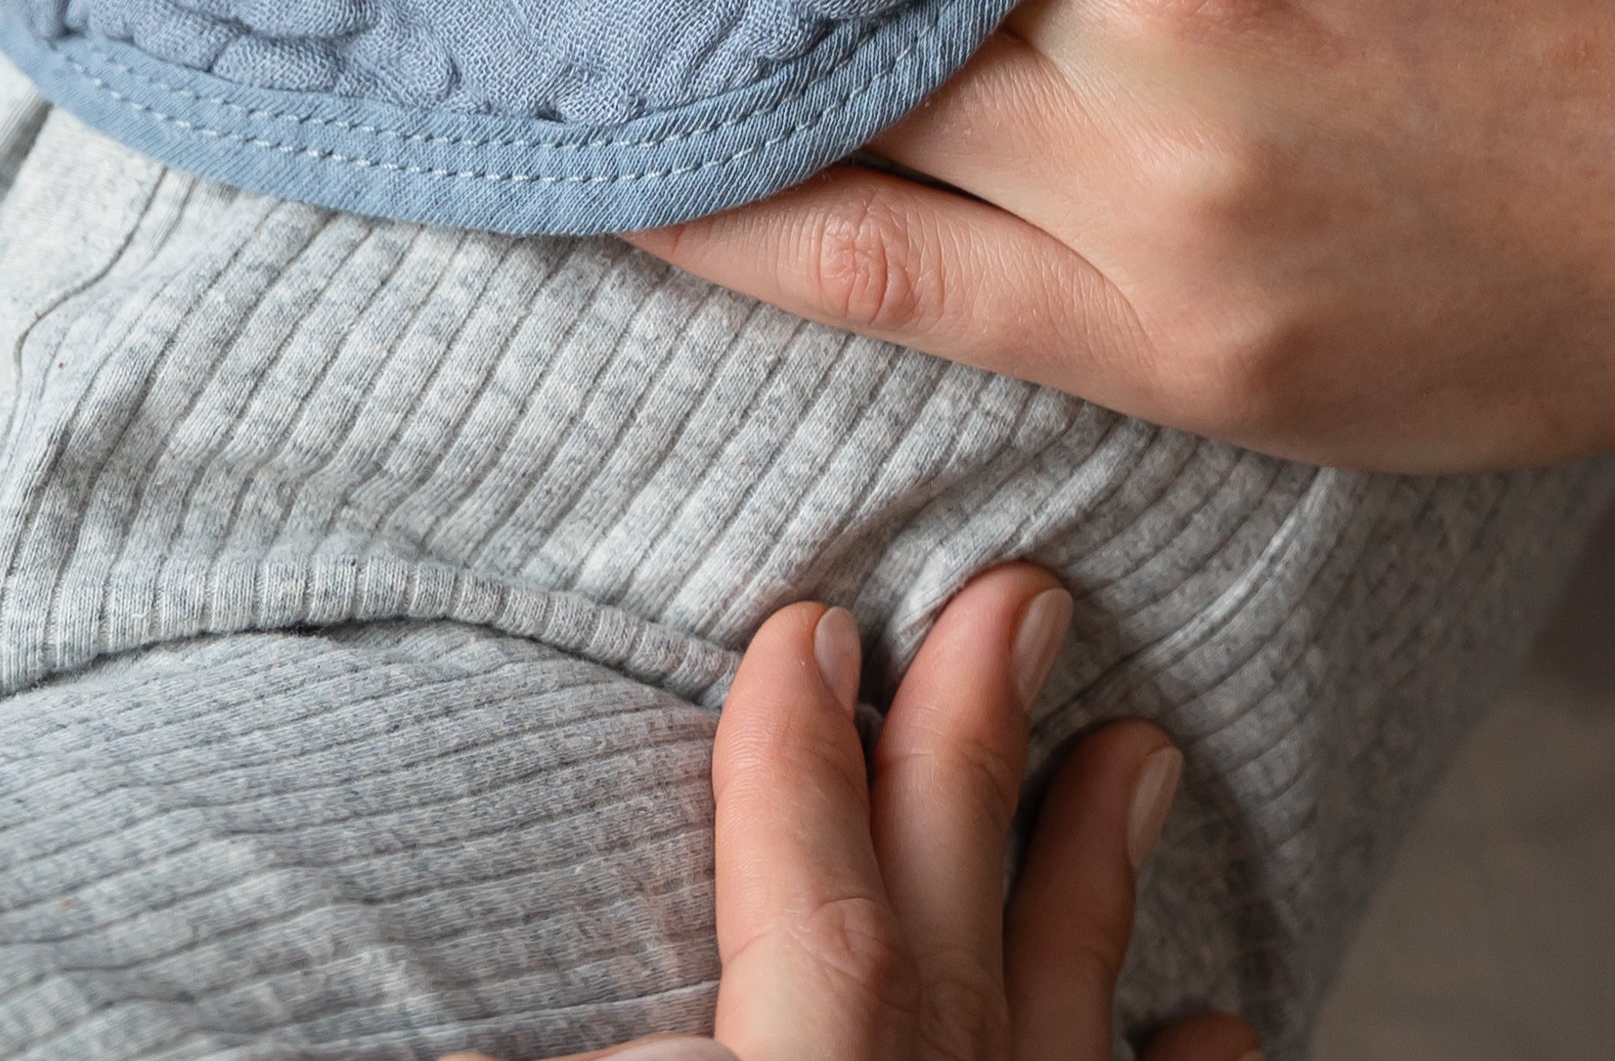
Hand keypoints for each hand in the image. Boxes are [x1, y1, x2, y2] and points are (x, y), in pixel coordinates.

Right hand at [471, 564, 1253, 1060]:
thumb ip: (502, 1026)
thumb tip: (399, 979)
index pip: (815, 919)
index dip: (798, 763)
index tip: (808, 626)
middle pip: (936, 947)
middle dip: (975, 758)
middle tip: (1024, 598)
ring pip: (1055, 1039)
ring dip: (1090, 891)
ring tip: (1144, 756)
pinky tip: (1215, 1027)